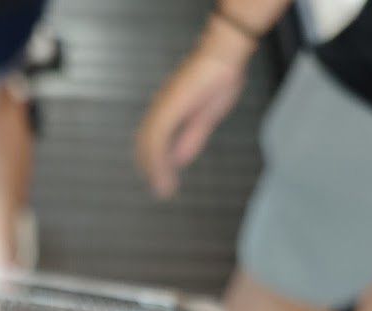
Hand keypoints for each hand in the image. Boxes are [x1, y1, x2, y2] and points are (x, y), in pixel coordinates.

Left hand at [136, 25, 249, 197]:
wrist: (225, 57)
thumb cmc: (219, 80)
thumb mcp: (205, 119)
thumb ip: (190, 138)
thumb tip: (178, 159)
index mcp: (167, 110)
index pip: (152, 141)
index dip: (154, 163)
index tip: (161, 181)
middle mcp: (160, 108)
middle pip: (146, 145)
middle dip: (152, 171)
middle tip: (161, 192)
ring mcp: (162, 107)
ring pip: (149, 145)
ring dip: (156, 171)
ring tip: (164, 191)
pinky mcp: (168, 108)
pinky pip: (157, 139)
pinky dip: (159, 161)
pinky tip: (166, 176)